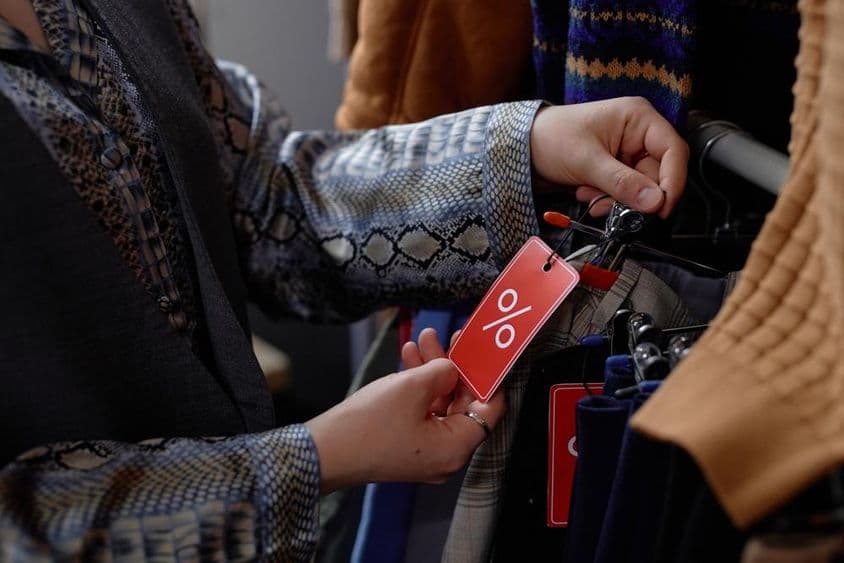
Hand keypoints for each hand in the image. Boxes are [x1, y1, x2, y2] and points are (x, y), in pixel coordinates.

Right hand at [305, 328, 505, 493]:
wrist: (325, 450)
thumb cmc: (368, 425)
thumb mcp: (413, 387)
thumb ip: (443, 372)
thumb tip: (453, 369)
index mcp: (455, 448)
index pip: (489, 411)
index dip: (487, 378)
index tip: (484, 354)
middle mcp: (446, 455)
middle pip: (463, 404)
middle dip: (452, 367)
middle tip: (448, 338)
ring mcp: (425, 452)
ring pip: (440, 403)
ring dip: (432, 371)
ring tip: (421, 340)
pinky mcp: (407, 445)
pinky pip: (422, 411)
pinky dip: (417, 387)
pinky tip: (407, 358)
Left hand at [530, 97, 688, 217]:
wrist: (524, 147)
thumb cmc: (552, 138)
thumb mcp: (587, 161)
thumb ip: (622, 183)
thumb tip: (654, 202)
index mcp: (639, 118)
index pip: (673, 151)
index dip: (672, 182)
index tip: (661, 208)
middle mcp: (639, 134)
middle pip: (658, 175)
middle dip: (633, 196)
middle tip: (608, 206)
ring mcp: (628, 153)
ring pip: (641, 189)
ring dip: (615, 200)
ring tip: (587, 193)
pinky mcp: (617, 170)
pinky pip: (624, 193)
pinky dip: (607, 199)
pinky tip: (585, 192)